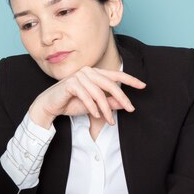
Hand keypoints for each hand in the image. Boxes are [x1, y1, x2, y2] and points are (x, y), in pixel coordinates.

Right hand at [29, 67, 145, 127]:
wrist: (50, 105)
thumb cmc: (71, 103)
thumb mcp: (94, 105)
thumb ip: (108, 102)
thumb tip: (124, 103)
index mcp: (94, 73)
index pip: (115, 75)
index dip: (130, 80)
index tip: (143, 86)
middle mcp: (87, 71)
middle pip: (110, 84)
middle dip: (122, 98)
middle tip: (131, 109)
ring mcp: (78, 76)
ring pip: (99, 93)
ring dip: (106, 109)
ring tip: (109, 121)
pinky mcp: (71, 84)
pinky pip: (87, 97)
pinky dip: (93, 108)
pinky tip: (97, 115)